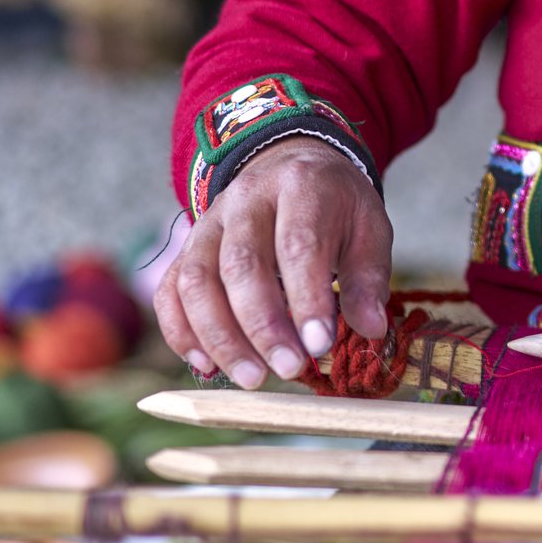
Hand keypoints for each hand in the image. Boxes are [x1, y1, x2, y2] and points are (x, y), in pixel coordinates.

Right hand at [156, 140, 394, 388]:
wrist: (291, 164)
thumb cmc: (335, 207)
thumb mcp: (369, 228)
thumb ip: (368, 278)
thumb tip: (370, 328)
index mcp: (300, 187)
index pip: (298, 245)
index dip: (307, 299)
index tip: (319, 345)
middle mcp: (246, 200)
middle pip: (241, 265)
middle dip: (262, 326)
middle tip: (288, 370)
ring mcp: (208, 222)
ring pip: (196, 280)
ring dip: (220, 337)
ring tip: (251, 378)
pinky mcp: (186, 247)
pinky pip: (171, 291)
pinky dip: (182, 332)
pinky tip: (208, 365)